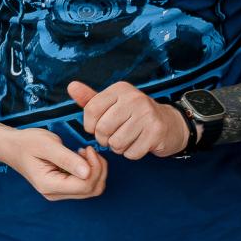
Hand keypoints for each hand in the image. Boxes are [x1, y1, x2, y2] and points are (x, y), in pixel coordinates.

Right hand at [0, 124, 107, 200]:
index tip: (88, 148)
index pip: (85, 185)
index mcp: (49, 185)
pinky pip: (85, 185)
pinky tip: (80, 157)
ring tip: (83, 153)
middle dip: (98, 169)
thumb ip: (67, 159)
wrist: (12, 146)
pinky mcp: (62, 188)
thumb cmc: (26, 143)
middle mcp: (54, 194)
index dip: (94, 167)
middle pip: (91, 189)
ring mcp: (58, 193)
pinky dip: (90, 171)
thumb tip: (87, 172)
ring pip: (91, 189)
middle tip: (88, 150)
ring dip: (95, 170)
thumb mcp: (47, 145)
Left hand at [67, 81, 188, 159]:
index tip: (97, 126)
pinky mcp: (156, 132)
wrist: (169, 123)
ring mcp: (147, 115)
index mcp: (120, 89)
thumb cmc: (134, 114)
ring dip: (118, 147)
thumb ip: (90, 99)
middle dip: (104, 139)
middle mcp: (134, 98)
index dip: (89, 125)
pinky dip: (131, 153)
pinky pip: (131, 152)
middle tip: (114, 135)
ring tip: (127, 138)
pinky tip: (138, 143)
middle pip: (102, 129)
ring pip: (116, 143)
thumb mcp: (112, 103)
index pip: (91, 110)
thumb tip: (71, 86)